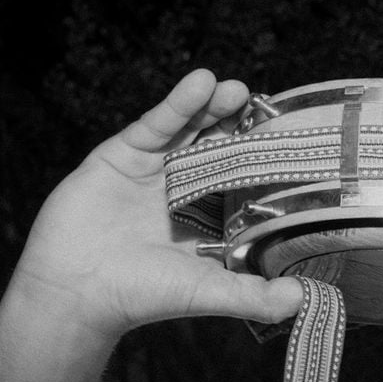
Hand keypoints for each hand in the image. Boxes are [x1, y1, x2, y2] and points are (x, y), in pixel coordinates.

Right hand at [9, 69, 310, 342]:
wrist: (76, 292)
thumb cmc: (143, 297)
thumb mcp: (209, 293)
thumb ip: (257, 296)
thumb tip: (306, 298)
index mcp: (209, 220)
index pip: (246, 182)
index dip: (266, 161)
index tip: (294, 141)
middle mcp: (185, 191)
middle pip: (221, 149)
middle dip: (241, 128)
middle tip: (265, 106)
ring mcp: (155, 170)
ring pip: (190, 131)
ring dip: (214, 108)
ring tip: (237, 90)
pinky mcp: (124, 154)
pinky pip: (155, 125)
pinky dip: (177, 104)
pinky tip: (199, 83)